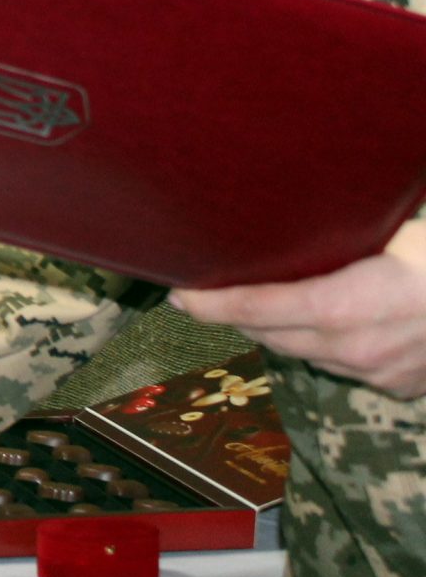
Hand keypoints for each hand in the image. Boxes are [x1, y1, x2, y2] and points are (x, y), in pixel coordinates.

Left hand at [171, 218, 425, 399]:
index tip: (178, 292)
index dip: (211, 302)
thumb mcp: (396, 228)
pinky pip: (342, 365)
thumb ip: (341, 224)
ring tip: (252, 301)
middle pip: (271, 334)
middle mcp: (358, 347)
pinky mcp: (399, 386)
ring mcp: (379, 373)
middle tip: (203, 290)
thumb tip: (295, 190)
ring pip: (305, 353)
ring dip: (276, 329)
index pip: (259, 308)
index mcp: (350, 304)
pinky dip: (321, 344)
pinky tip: (317, 321)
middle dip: (233, 313)